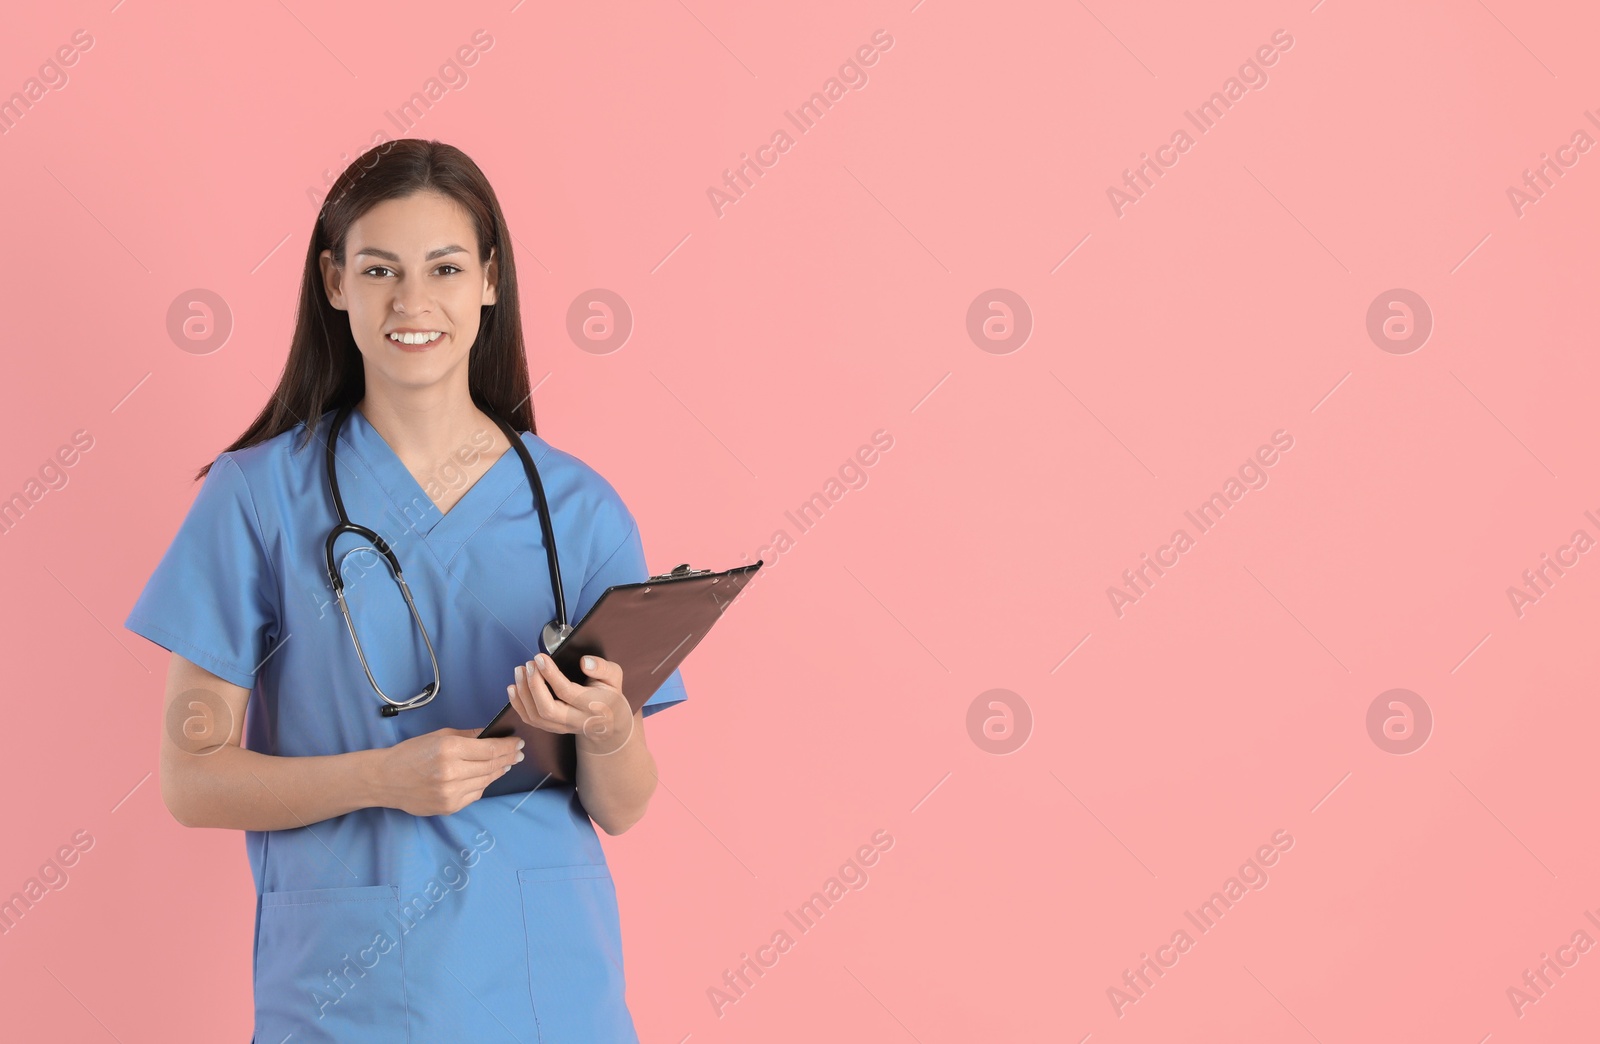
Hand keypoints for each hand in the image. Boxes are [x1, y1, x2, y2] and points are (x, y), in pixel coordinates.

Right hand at [375, 728, 524, 815]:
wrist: (385, 779)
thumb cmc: (411, 753)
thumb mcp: (440, 735)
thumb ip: (469, 736)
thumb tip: (493, 735)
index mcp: (449, 750)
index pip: (491, 749)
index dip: (508, 746)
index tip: (518, 743)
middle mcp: (452, 772)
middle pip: (491, 766)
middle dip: (508, 758)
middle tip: (518, 753)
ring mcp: (450, 793)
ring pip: (486, 781)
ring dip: (498, 771)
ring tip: (505, 764)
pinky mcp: (449, 807)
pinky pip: (475, 794)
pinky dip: (482, 784)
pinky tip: (484, 777)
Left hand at [507, 654, 635, 755]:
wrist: (609, 723)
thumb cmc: (609, 696)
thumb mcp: (614, 677)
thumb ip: (603, 667)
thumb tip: (584, 662)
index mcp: (592, 705)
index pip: (566, 692)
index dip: (550, 674)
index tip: (540, 658)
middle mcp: (575, 720)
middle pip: (547, 709)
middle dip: (533, 685)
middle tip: (529, 664)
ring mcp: (562, 727)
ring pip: (535, 717)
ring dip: (523, 693)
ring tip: (520, 671)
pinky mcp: (551, 728)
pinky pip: (530, 721)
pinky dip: (518, 705)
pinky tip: (514, 687)